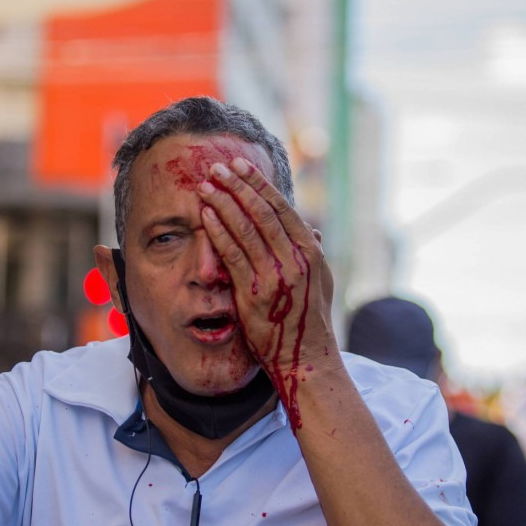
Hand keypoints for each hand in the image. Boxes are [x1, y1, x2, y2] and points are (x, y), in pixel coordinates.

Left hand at [197, 158, 340, 411]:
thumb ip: (312, 255)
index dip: (259, 184)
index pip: (282, 208)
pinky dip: (219, 231)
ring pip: (247, 228)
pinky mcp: (254, 292)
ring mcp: (275, 275)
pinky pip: (233, 254)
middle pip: (263, 212)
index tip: (241, 166)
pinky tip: (206, 215)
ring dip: (224, 202)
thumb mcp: (320, 283)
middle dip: (238, 185)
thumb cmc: (308, 320)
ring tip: (207, 185)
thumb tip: (312, 231)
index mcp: (310, 252)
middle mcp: (295, 259)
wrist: (305, 358)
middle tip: (218, 167)